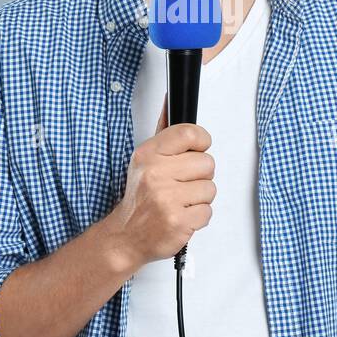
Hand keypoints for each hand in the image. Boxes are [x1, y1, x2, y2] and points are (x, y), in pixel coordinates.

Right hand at [107, 94, 214, 271]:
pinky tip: (181, 215)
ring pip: (210, 189)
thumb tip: (170, 101)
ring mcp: (167, 199)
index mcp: (149, 154)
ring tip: (180, 201)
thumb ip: (164, 134)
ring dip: (199, 198)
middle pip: (207, 163)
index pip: (189, 133)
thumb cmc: (139, 197)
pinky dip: (198, 217)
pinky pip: (208, 212)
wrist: (126, 235)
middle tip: (183, 184)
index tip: (198, 149)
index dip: (201, 141)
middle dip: (200, 175)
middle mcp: (156, 174)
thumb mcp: (145, 160)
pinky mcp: (178, 222)